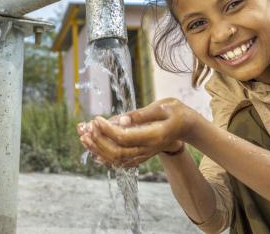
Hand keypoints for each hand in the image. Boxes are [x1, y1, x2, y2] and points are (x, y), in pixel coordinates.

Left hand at [78, 98, 198, 166]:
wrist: (186, 126)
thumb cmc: (176, 112)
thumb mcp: (163, 106)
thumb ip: (142, 114)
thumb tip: (121, 119)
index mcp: (154, 136)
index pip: (124, 138)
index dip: (107, 130)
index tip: (96, 119)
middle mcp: (147, 149)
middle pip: (117, 152)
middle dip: (98, 141)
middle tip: (85, 128)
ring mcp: (144, 154)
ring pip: (116, 159)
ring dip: (97, 149)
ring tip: (83, 136)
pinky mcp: (140, 155)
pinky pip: (120, 161)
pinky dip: (104, 156)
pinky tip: (92, 150)